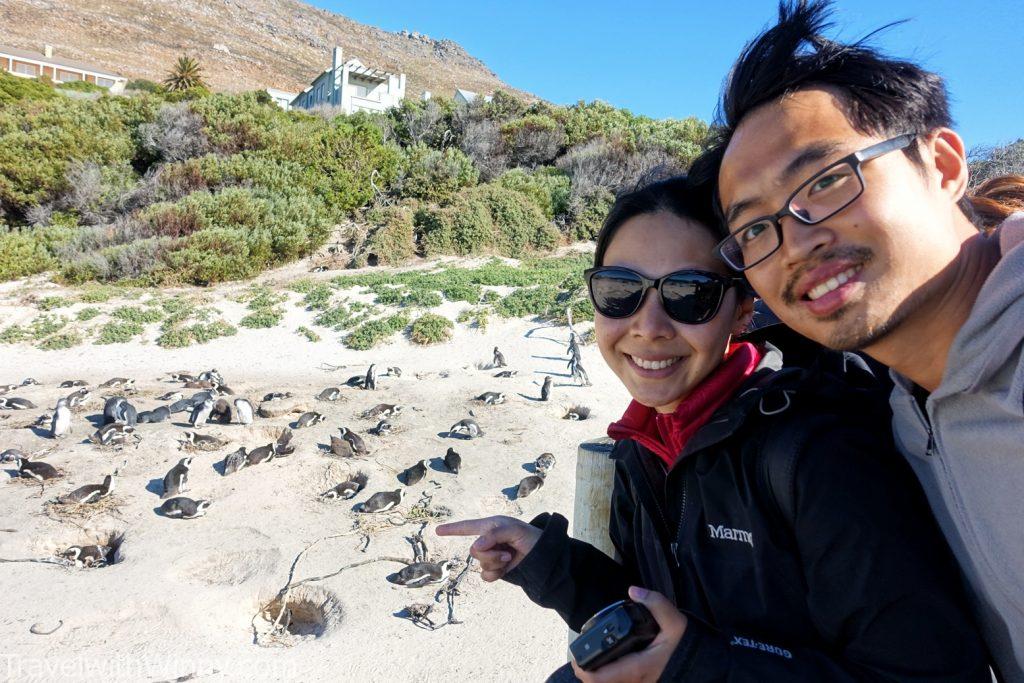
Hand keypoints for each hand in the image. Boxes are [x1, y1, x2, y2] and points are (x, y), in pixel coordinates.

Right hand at [435, 515, 541, 580]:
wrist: (544, 557)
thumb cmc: (531, 538)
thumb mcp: (514, 530)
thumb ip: (494, 534)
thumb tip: (476, 546)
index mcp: (491, 526)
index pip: (468, 527)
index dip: (452, 529)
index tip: (437, 530)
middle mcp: (488, 541)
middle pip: (474, 551)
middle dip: (490, 554)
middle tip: (507, 552)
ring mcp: (491, 556)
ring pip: (480, 563)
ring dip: (496, 563)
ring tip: (510, 558)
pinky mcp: (496, 569)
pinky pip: (485, 575)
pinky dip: (495, 574)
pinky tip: (507, 569)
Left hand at [571, 586, 687, 682]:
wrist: (706, 667)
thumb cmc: (689, 647)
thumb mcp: (676, 622)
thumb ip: (655, 603)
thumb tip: (633, 591)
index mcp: (640, 667)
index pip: (603, 678)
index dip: (584, 672)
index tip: (576, 660)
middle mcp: (638, 682)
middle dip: (589, 675)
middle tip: (582, 660)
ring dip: (601, 678)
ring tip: (594, 662)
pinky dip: (613, 678)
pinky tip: (612, 666)